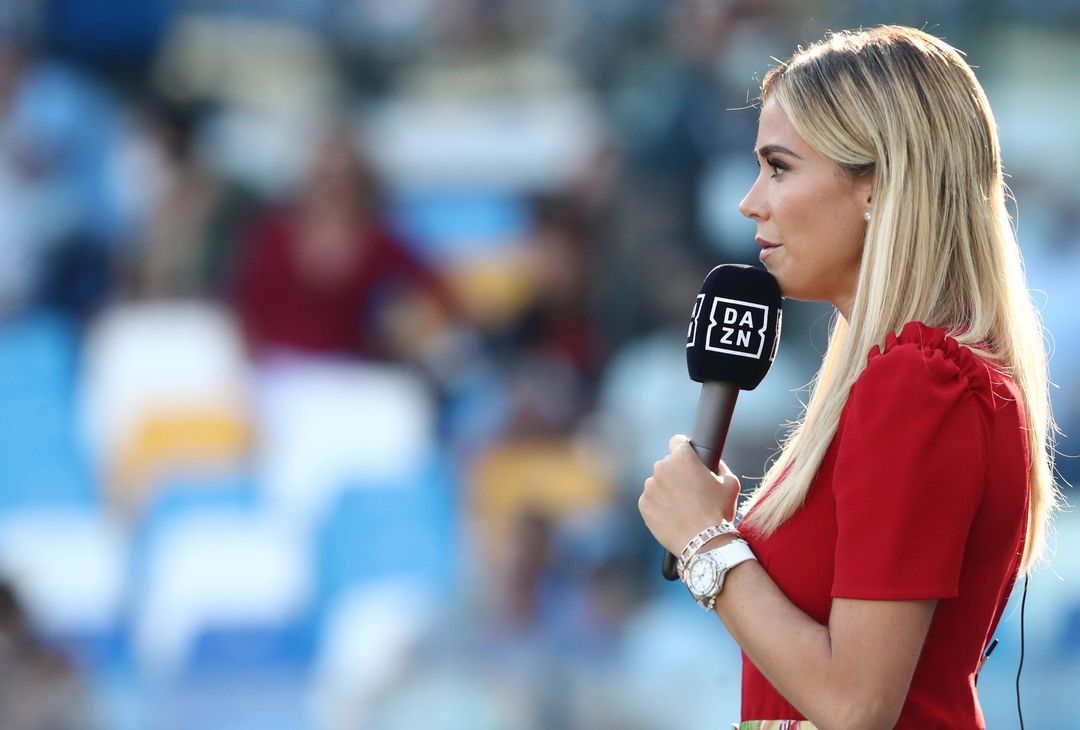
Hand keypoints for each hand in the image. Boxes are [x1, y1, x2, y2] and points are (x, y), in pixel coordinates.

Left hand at [638, 434, 740, 554]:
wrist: (704, 542)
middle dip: (676, 474)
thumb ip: (719, 467)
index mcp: (682, 457)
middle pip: (667, 465)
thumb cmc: (720, 511)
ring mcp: (650, 486)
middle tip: (690, 492)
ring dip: (667, 491)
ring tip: (683, 508)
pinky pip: (651, 500)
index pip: (677, 442)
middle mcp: (662, 467)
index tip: (686, 458)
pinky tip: (673, 516)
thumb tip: (713, 463)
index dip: (684, 449)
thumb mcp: (730, 483)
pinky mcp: (643, 504)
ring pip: (658, 483)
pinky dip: (659, 506)